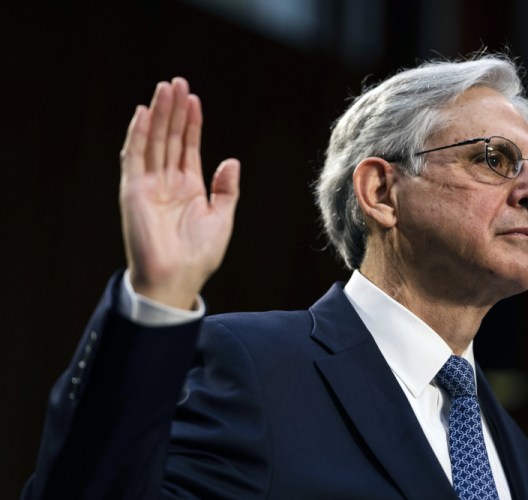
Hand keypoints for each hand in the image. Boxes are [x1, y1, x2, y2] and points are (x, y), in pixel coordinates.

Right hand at [119, 77, 239, 308]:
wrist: (177, 278)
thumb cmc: (199, 255)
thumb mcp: (222, 218)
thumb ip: (226, 189)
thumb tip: (232, 159)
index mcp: (188, 188)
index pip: (188, 147)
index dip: (191, 123)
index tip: (194, 100)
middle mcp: (167, 183)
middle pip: (170, 138)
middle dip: (174, 111)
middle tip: (178, 82)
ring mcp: (148, 185)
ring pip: (153, 141)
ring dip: (158, 115)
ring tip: (165, 88)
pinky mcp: (132, 191)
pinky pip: (134, 157)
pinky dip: (137, 134)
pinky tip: (143, 113)